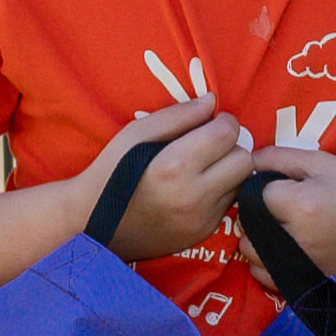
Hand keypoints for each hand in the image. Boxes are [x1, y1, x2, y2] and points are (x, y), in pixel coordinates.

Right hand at [74, 99, 254, 263]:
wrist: (92, 224)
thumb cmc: (111, 171)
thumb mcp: (136, 133)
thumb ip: (178, 115)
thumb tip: (212, 102)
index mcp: (175, 167)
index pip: (228, 134)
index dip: (222, 122)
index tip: (209, 123)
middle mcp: (193, 197)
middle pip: (243, 160)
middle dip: (230, 147)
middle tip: (208, 145)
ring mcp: (201, 220)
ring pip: (241, 184)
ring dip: (228, 171)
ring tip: (202, 168)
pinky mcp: (202, 233)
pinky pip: (229, 205)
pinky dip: (219, 193)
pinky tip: (196, 189)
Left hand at [236, 134, 335, 282]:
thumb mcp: (324, 164)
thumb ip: (280, 157)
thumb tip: (246, 161)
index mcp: (302, 206)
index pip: (257, 193)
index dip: (268, 186)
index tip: (288, 187)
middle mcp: (296, 240)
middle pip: (248, 223)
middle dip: (257, 212)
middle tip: (283, 208)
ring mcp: (297, 266)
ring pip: (248, 250)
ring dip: (256, 238)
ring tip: (280, 228)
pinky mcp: (300, 283)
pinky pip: (260, 274)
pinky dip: (262, 261)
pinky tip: (280, 249)